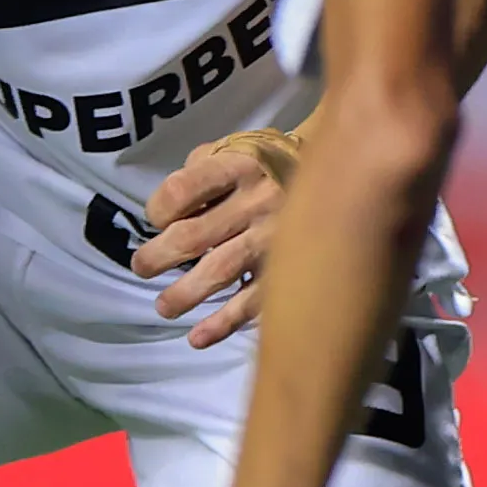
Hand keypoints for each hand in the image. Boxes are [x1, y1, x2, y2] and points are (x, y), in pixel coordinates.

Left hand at [139, 126, 296, 345]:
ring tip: (164, 307)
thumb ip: (200, 168)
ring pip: (220, 272)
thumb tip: (169, 207)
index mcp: (238, 167)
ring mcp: (274, 239)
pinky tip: (198, 337)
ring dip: (184, 294)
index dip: (158, 210)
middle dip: (159, 257)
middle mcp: (255, 202)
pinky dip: (223, 323)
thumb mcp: (236, 148)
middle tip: (142, 268)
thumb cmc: (270, 165)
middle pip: (193, 236)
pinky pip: (254, 301)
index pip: (181, 191)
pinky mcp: (292, 270)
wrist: (343, 174)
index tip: (157, 220)